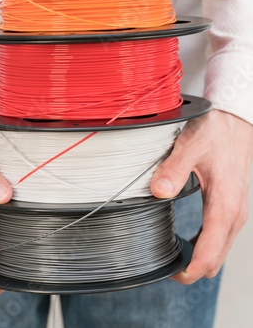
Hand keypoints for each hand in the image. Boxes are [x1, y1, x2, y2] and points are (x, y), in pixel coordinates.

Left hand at [150, 109, 252, 283]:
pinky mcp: (232, 206)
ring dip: (200, 258)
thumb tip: (158, 192)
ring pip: (220, 250)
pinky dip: (207, 246)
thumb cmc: (215, 132)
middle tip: (167, 266)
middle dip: (193, 270)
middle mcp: (234, 214)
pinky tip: (189, 239)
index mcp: (224, 206)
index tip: (171, 273)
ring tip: (174, 255)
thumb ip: (173, 170)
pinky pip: (221, 237)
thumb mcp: (190, 147)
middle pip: (216, 259)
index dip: (190, 271)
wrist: (235, 121)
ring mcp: (235, 211)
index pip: (209, 255)